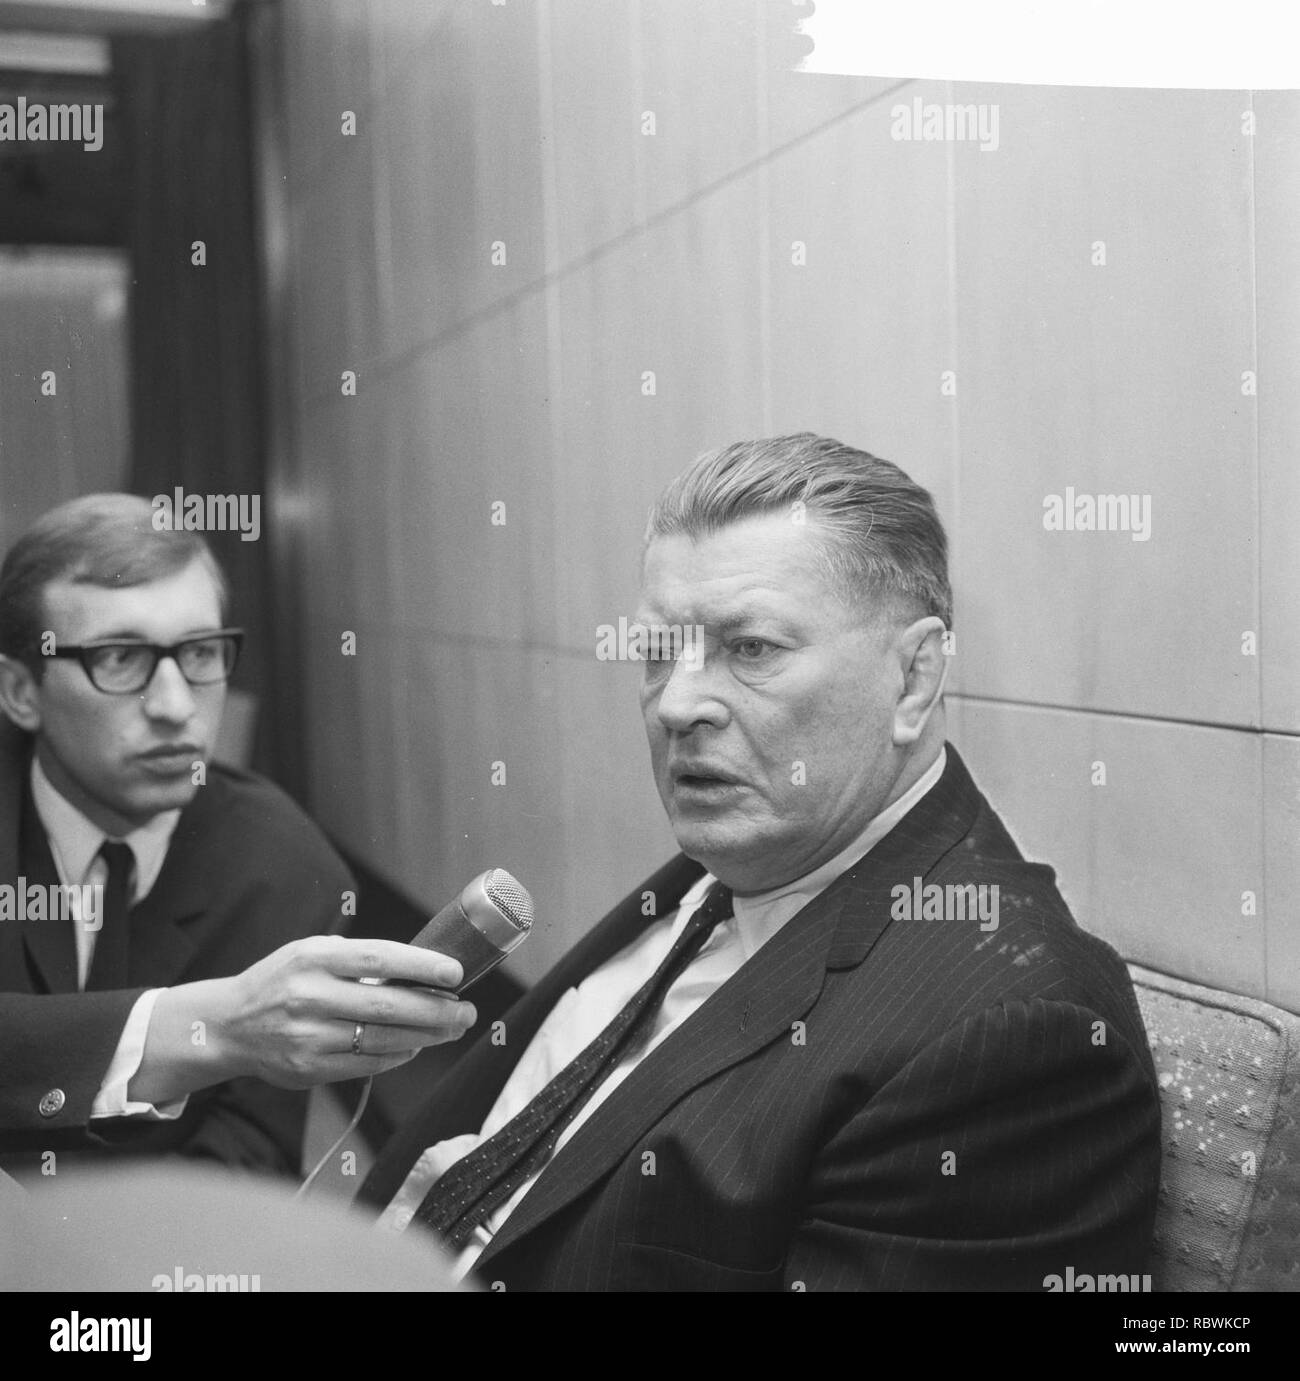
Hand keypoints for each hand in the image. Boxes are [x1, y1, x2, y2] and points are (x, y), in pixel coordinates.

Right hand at [220, 935, 477, 1086]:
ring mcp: (309, 1036)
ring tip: (453, 1028)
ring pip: (383, 1039)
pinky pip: (367, 1064)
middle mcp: (310, 996)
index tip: (455, 972)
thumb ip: (358, 960)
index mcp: (314, 958)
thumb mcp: (312, 953)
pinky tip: (416, 1046)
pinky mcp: (309, 1068)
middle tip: (467, 1010)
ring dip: (427, 1036)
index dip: (422, 966)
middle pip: (388, 1006)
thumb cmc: (282, 981)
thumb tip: (422, 970)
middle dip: (437, 1010)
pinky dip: (399, 1056)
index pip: (378, 959)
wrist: (228, 1025)